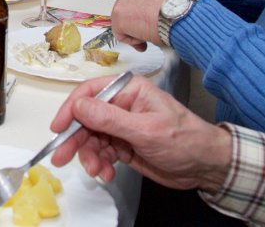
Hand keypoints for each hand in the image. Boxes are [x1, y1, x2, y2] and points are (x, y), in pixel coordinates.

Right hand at [49, 75, 232, 191]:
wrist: (205, 167)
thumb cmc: (184, 140)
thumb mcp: (145, 130)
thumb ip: (110, 118)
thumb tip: (78, 105)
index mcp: (128, 90)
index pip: (90, 93)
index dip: (71, 109)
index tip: (58, 128)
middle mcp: (121, 104)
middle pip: (86, 118)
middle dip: (75, 139)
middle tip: (61, 157)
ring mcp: (121, 126)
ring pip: (91, 138)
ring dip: (89, 155)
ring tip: (97, 171)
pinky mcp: (123, 145)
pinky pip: (101, 152)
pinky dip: (100, 164)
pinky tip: (106, 174)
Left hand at [111, 0, 189, 48]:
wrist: (177, 12)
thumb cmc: (178, 9)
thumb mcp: (167, 2)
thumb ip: (157, 6)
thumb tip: (157, 18)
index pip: (135, 1)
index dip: (140, 16)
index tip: (146, 24)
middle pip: (125, 10)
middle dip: (133, 24)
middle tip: (144, 34)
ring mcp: (122, 3)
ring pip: (122, 22)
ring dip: (133, 32)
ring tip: (146, 38)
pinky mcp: (118, 17)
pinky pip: (121, 34)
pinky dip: (132, 41)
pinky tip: (144, 41)